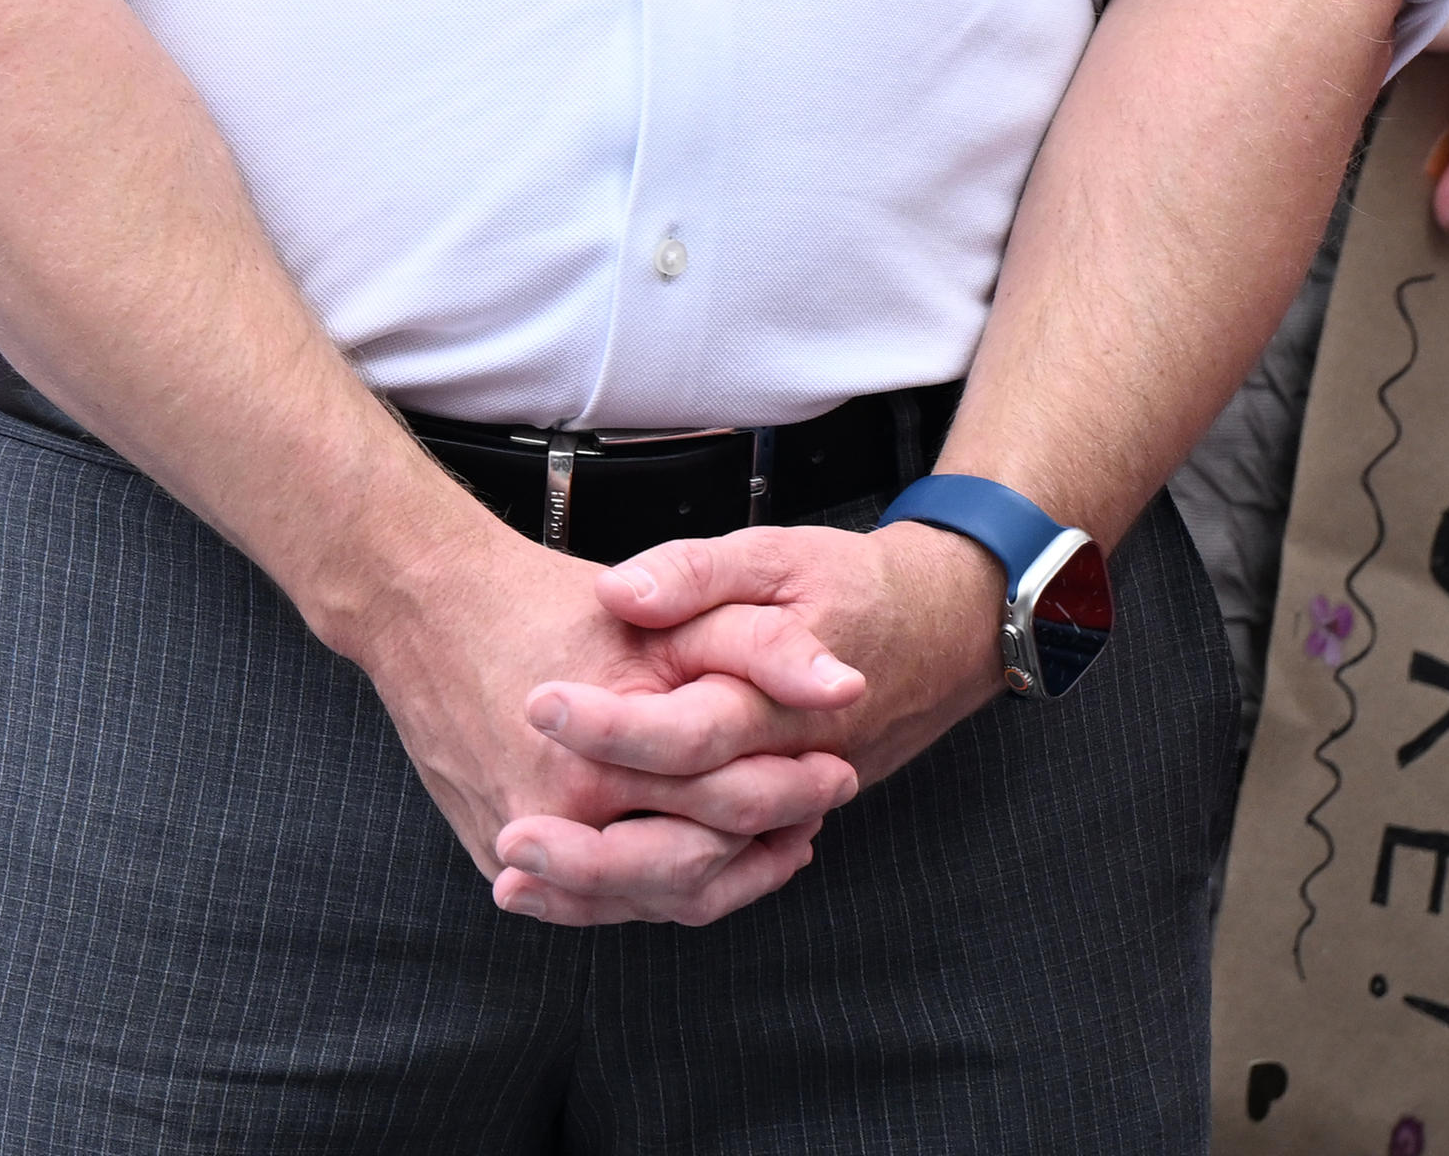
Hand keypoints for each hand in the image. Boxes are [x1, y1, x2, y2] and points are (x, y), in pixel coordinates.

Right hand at [344, 512, 870, 925]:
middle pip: (692, 872)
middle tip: (815, 808)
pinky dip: (654, 884)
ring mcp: (518, 843)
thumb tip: (847, 686)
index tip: (835, 764)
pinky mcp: (495, 852)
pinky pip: (595, 899)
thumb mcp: (659, 613)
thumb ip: (759, 647)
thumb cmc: (536, 601)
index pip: (728, 806)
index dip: (795, 789)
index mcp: (598, 761)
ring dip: (721, 875)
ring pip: (647, 900)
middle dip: (766, 846)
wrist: (418, 604)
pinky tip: (694, 854)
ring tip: (770, 840)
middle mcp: (553, 818)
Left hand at [530, 515, 1007, 896]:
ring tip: (512, 877)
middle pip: (691, 836)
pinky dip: (640, 894)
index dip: (612, 725)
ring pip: (699, 880)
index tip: (534, 708)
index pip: (690, 732)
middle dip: (594, 849)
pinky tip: (567, 893)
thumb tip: (622, 594)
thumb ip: (697, 572)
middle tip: (507, 834)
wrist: (941, 636)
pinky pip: (712, 883)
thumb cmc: (847, 587)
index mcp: (779, 704)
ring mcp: (784, 815)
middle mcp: (785, 774)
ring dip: (605, 890)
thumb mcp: (774, 554)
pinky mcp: (773, 830)